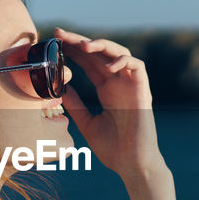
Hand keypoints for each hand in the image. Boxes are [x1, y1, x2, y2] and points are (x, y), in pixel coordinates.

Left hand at [54, 27, 166, 181]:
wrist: (132, 165)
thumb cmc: (113, 149)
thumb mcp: (86, 123)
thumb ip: (75, 105)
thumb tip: (60, 89)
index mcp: (106, 90)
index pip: (89, 62)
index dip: (73, 50)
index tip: (54, 41)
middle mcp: (119, 83)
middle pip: (100, 54)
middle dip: (80, 41)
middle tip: (60, 34)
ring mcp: (132, 85)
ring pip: (119, 53)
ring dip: (101, 45)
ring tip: (82, 45)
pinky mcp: (144, 91)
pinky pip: (138, 66)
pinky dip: (123, 60)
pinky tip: (108, 65)